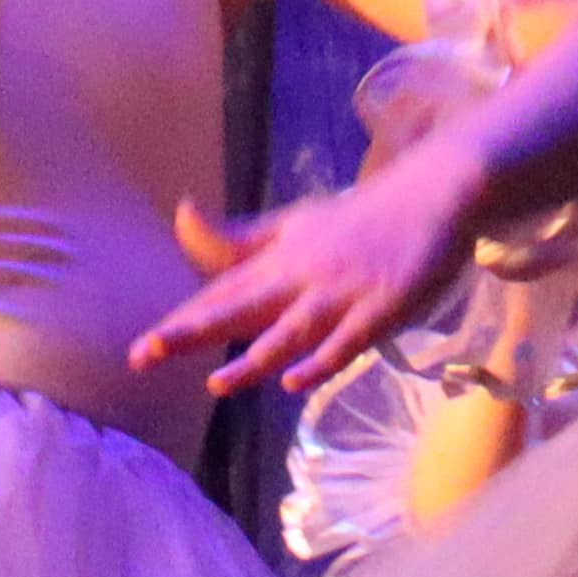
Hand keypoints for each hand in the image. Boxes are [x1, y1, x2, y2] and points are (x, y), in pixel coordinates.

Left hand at [132, 161, 478, 398]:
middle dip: (192, 331)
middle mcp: (302, 274)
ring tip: (216, 384)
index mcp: (279, 257)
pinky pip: (349, 341)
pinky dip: (322, 362)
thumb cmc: (360, 217)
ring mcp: (343, 292)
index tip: (141, 349)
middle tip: (145, 353)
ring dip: (254, 359)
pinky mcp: (383, 307)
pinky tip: (295, 383)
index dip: (183, 320)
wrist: (436, 192)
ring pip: (290, 330)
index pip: (222, 293)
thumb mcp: (293, 224)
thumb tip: (181, 216)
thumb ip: (238, 239)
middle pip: (239, 307)